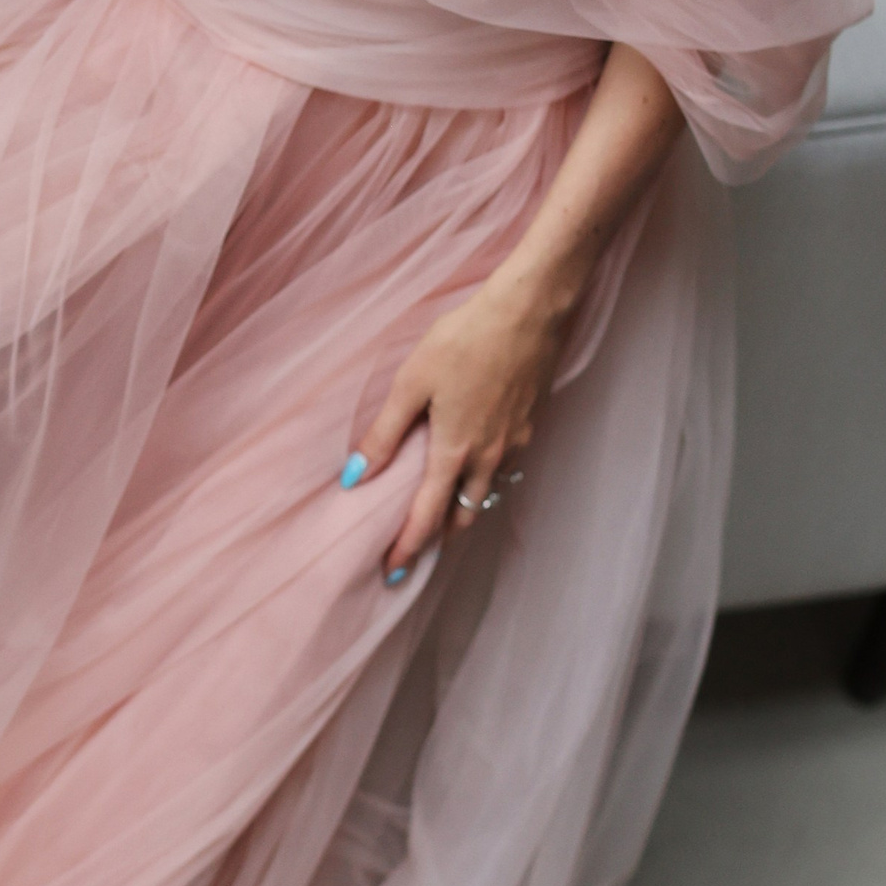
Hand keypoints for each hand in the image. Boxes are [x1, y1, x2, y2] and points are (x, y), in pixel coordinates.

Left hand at [347, 270, 570, 582]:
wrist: (528, 313)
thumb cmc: (464, 340)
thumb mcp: (412, 383)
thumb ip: (384, 434)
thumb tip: (354, 477)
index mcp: (455, 451)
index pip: (427, 518)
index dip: (408, 548)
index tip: (390, 572)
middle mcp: (489, 458)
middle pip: (461, 518)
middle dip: (437, 541)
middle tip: (413, 553)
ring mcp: (515, 444)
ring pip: (486, 496)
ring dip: (463, 515)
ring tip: (441, 523)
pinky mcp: (530, 426)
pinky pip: (505, 471)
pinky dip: (485, 485)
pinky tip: (474, 473)